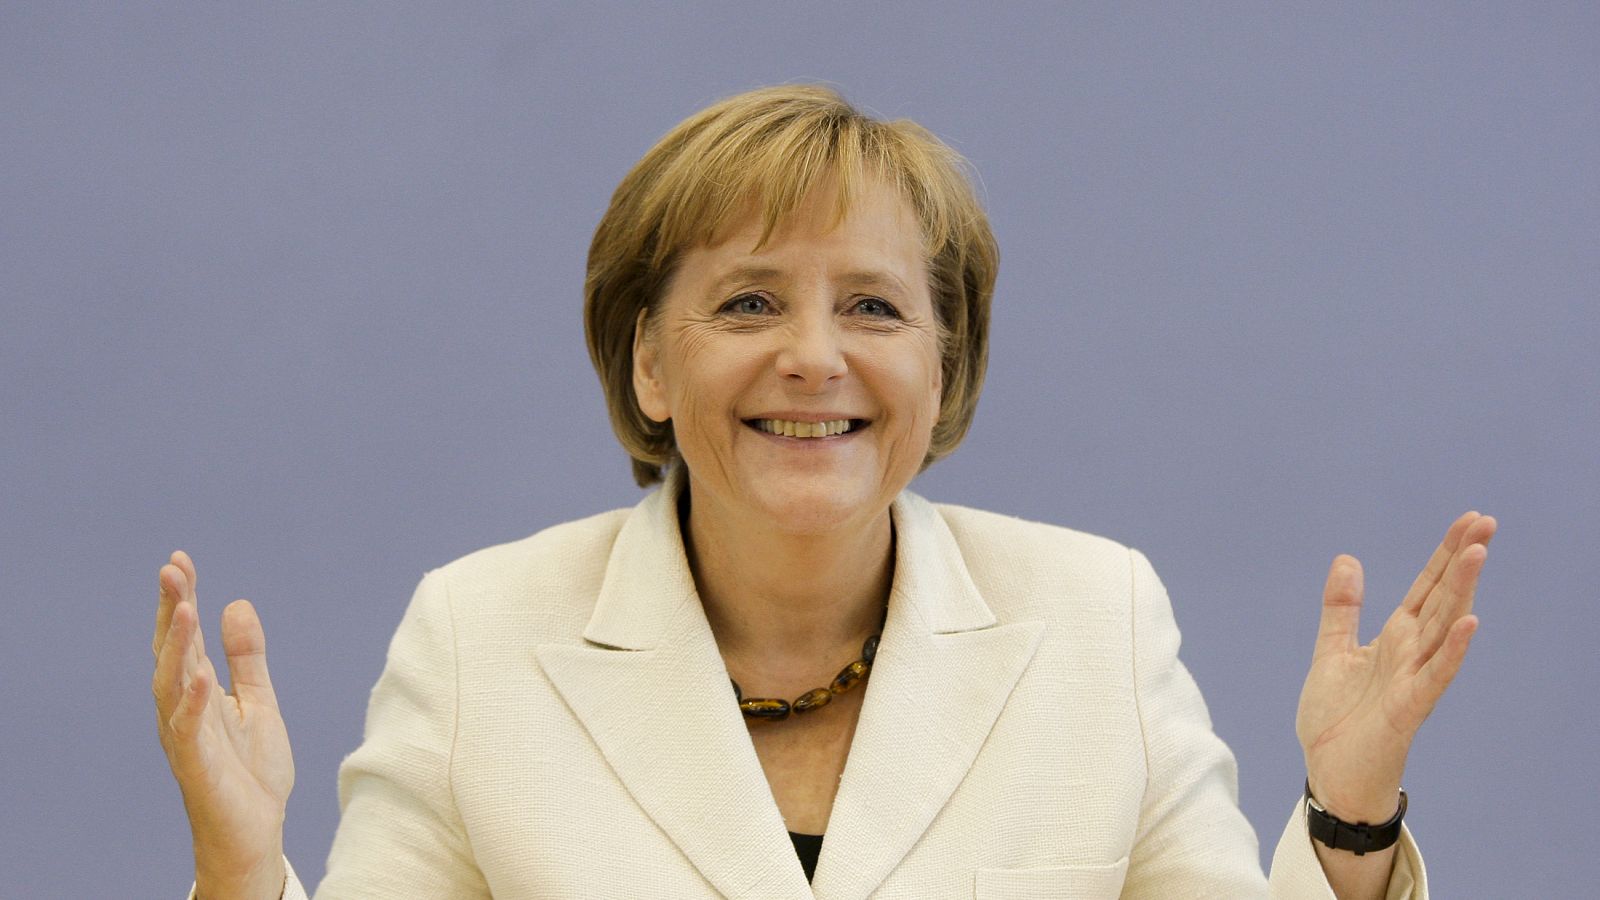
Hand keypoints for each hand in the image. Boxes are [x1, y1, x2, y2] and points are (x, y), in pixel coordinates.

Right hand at [152, 551, 292, 899]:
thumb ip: (246, 656)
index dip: (181, 600)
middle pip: (173, 652)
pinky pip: (189, 732)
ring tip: (186, 606)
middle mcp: (183, 709)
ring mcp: (188, 736)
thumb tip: (236, 602)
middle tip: (173, 569)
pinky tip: (199, 675)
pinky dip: (192, 703)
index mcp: (197, 691)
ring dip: (177, 646)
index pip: (185, 637)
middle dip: (173, 611)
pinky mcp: (199, 766)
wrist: (256, 830)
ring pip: (172, 684)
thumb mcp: (257, 700)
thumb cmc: (250, 769)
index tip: (180, 559)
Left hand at [1295, 512, 1495, 820]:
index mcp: (1395, 638)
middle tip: (1487, 521)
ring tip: (1478, 553)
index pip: (1427, 588)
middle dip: (1462, 560)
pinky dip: (1452, 650)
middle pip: (1443, 598)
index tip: (1470, 519)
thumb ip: (1342, 609)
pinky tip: (1469, 623)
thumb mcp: (1333, 651)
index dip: (1445, 555)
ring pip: (1443, 627)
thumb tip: (1348, 559)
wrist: (1331, 772)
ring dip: (1461, 591)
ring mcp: (1413, 679)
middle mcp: (1411, 653)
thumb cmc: (1338, 718)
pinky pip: (1434, 675)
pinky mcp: (1408, 708)